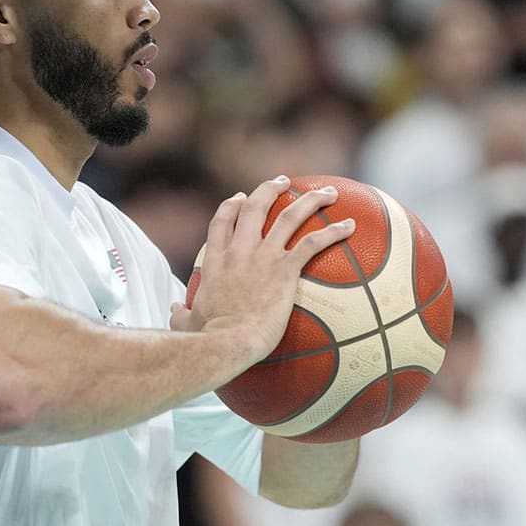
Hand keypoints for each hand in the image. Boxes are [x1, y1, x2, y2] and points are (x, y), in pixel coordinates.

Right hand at [170, 176, 354, 365]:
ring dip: (310, 199)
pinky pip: (313, 242)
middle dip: (270, 189)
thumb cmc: (206, 339)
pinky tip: (350, 226)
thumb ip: (180, 313)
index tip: (240, 198)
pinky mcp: (285, 269)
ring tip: (326, 192)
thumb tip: (174, 309)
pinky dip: (333, 231)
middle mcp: (239, 250)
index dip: (232, 206)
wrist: (226, 343)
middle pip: (255, 207)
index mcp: (216, 260)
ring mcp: (263, 257)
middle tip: (285, 182)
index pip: (222, 221)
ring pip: (290, 215)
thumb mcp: (185, 322)